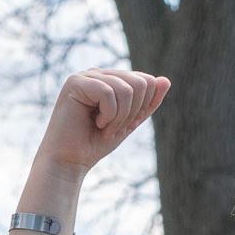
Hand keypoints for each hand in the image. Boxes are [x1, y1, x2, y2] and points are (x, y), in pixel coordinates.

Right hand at [36, 69, 170, 176]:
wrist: (69, 161)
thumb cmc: (94, 144)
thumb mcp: (128, 123)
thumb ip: (147, 104)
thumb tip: (166, 80)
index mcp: (111, 80)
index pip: (145, 81)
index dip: (142, 108)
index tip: (125, 125)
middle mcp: (99, 73)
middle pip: (139, 83)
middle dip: (132, 113)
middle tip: (114, 128)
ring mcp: (87, 75)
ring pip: (126, 89)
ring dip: (119, 118)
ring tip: (103, 128)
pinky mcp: (76, 82)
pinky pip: (108, 94)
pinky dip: (108, 116)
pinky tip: (95, 123)